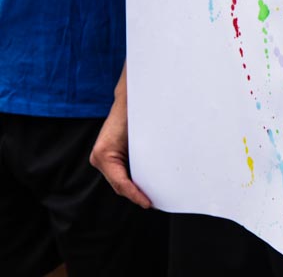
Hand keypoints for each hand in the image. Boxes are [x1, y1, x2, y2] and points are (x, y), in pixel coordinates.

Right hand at [89, 65, 151, 208]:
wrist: (129, 97)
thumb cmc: (135, 113)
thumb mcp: (142, 135)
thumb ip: (146, 153)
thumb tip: (164, 171)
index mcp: (104, 154)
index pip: (121, 183)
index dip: (135, 195)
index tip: (148, 203)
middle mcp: (100, 157)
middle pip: (120, 185)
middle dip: (136, 195)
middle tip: (155, 203)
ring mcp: (102, 157)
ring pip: (120, 181)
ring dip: (135, 188)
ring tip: (153, 197)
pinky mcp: (109, 155)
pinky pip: (121, 173)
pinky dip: (132, 180)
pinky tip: (146, 184)